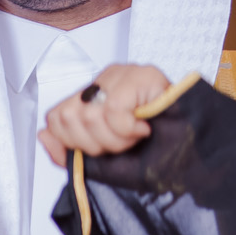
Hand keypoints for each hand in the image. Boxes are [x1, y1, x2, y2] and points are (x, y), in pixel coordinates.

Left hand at [39, 63, 169, 166]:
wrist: (192, 154)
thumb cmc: (154, 153)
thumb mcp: (103, 160)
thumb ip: (70, 151)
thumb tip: (43, 136)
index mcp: (92, 97)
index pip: (56, 117)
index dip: (74, 144)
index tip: (102, 150)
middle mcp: (104, 81)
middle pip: (69, 117)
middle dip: (96, 144)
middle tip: (122, 144)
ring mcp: (123, 74)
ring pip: (90, 114)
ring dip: (115, 139)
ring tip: (135, 136)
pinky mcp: (142, 75)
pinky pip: (113, 109)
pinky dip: (128, 129)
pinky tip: (144, 129)